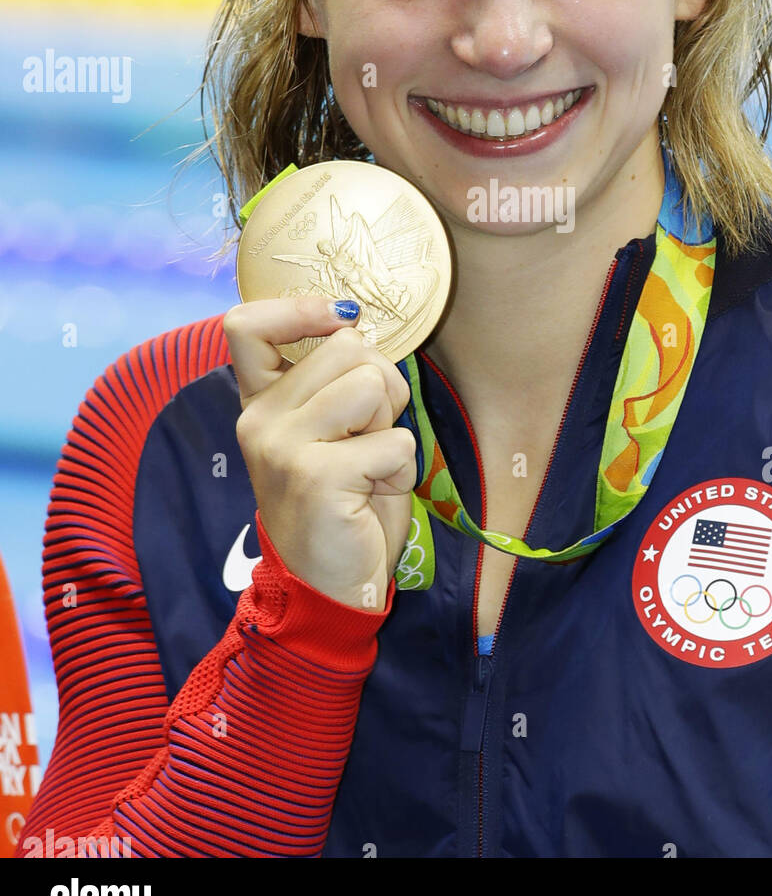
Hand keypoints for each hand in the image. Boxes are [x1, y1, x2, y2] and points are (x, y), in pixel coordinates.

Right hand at [222, 297, 416, 610]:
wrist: (330, 588)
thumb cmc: (344, 505)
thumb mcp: (331, 432)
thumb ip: (335, 382)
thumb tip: (357, 325)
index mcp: (261, 403)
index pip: (245, 324)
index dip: (300, 308)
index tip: (341, 319)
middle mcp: (261, 420)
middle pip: (347, 346)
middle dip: (382, 386)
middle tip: (367, 437)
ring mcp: (282, 446)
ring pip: (372, 384)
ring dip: (392, 426)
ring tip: (370, 466)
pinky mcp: (315, 475)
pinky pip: (393, 441)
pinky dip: (401, 469)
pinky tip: (373, 495)